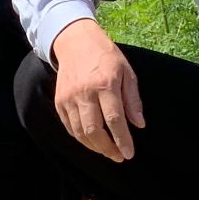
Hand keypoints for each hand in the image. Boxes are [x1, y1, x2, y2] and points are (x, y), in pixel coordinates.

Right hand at [51, 19, 145, 161]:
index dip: (122, 139)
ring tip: (108, 151)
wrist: (76, 43)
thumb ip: (133, 100)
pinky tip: (92, 142)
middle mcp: (84, 93)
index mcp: (105, 84)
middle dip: (107, 148)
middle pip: (93, 130)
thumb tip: (139, 124)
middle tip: (118, 157)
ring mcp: (69, 98)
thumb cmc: (107, 58)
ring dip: (94, 147)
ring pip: (79, 132)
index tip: (129, 153)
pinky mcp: (59, 101)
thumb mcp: (127, 72)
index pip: (114, 119)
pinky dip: (80, 138)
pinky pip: (69, 126)